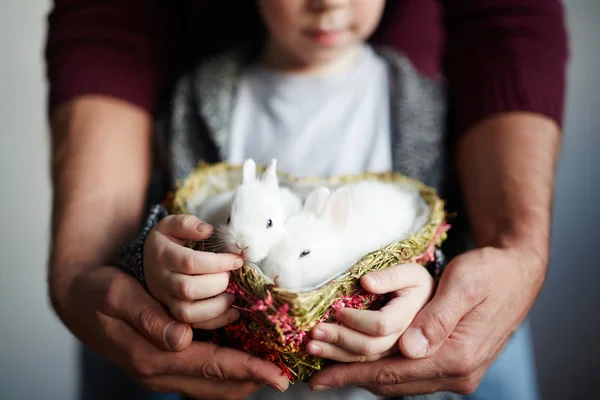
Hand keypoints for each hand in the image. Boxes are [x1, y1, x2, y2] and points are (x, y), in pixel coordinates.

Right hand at [54, 266, 288, 398]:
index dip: (247, 370)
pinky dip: (224, 374)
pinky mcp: (163, 365)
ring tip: (270, 370)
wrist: (77, 298)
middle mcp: (158, 371)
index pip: (210, 366)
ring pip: (210, 386)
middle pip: (216, 384)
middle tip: (284, 375)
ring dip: (240, 380)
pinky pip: (201, 377)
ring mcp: (161, 372)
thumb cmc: (98, 291)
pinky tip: (241, 362)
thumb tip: (180, 340)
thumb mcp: (117, 295)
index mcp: (151, 355)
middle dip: (251, 381)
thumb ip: (147, 317)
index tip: (278, 374)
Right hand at [144, 214, 243, 328]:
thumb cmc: (168, 242)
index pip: (190, 262)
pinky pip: (192, 325)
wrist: (148, 262)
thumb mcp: (171, 225)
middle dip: (217, 283)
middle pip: (188, 289)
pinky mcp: (173, 313)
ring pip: (188, 313)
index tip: (237, 260)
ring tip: (232, 295)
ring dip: (216, 307)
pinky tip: (233, 311)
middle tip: (231, 276)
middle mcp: (162, 281)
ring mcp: (166, 300)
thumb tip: (207, 230)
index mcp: (163, 256)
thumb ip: (186, 223)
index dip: (218, 262)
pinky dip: (215, 322)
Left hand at [308, 246, 544, 394]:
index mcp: (458, 356)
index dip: (353, 373)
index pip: (394, 372)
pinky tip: (364, 364)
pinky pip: (411, 376)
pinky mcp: (455, 366)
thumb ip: (437, 317)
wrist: (518, 273)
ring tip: (330, 369)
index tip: (319, 375)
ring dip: (365, 376)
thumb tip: (409, 348)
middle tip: (315, 373)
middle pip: (394, 382)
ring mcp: (458, 374)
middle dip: (352, 376)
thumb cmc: (489, 272)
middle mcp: (458, 373)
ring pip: (400, 383)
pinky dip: (384, 372)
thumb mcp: (464, 284)